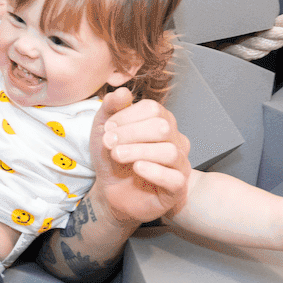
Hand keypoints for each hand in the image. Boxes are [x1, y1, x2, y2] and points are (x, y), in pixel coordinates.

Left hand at [91, 88, 190, 227]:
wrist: (109, 191)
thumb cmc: (112, 157)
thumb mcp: (104, 128)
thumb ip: (111, 107)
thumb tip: (123, 92)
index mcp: (161, 121)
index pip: (153, 109)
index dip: (128, 116)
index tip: (107, 128)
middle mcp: (175, 140)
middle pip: (162, 127)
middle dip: (131, 133)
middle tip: (109, 143)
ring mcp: (179, 165)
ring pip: (169, 151)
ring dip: (138, 151)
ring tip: (117, 155)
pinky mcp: (177, 190)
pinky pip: (175, 179)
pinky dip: (154, 171)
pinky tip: (137, 169)